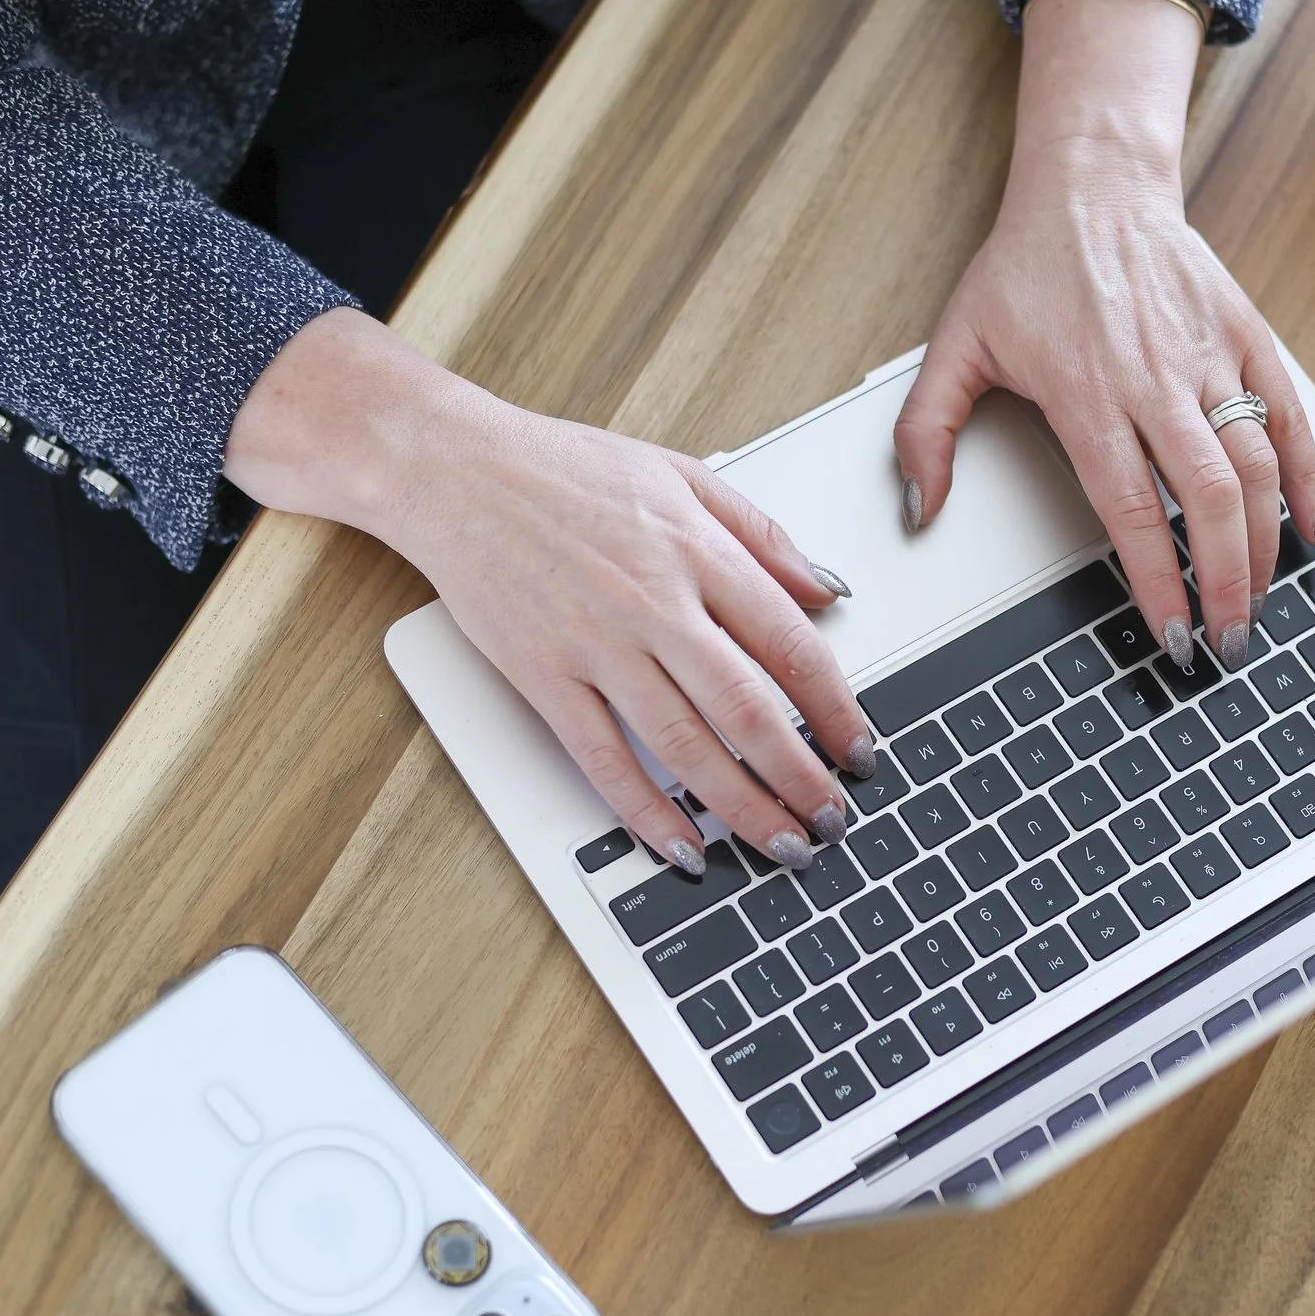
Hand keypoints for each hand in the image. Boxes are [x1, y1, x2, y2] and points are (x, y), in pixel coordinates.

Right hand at [225, 308, 874, 873]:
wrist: (454, 469)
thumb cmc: (565, 468)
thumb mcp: (682, 473)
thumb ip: (761, 534)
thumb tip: (826, 587)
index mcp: (697, 551)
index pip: (791, 645)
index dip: (836, 708)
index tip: (860, 749)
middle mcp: (653, 603)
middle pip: (748, 710)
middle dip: (802, 778)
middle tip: (833, 820)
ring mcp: (596, 646)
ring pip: (684, 747)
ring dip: (743, 808)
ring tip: (782, 845)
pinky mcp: (542, 677)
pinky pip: (603, 760)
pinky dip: (646, 812)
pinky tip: (682, 847)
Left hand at [896, 0, 1314, 672]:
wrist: (1093, 184)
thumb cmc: (1026, 267)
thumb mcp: (955, 346)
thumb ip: (925, 433)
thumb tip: (919, 510)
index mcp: (1087, 393)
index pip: (1133, 509)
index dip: (1157, 580)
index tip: (1170, 636)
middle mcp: (1155, 379)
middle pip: (1209, 498)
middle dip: (1226, 582)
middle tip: (1226, 642)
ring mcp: (1208, 356)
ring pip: (1257, 464)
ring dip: (1265, 544)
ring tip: (1258, 602)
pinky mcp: (1245, 334)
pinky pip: (1291, 415)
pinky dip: (1308, 478)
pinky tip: (1312, 531)